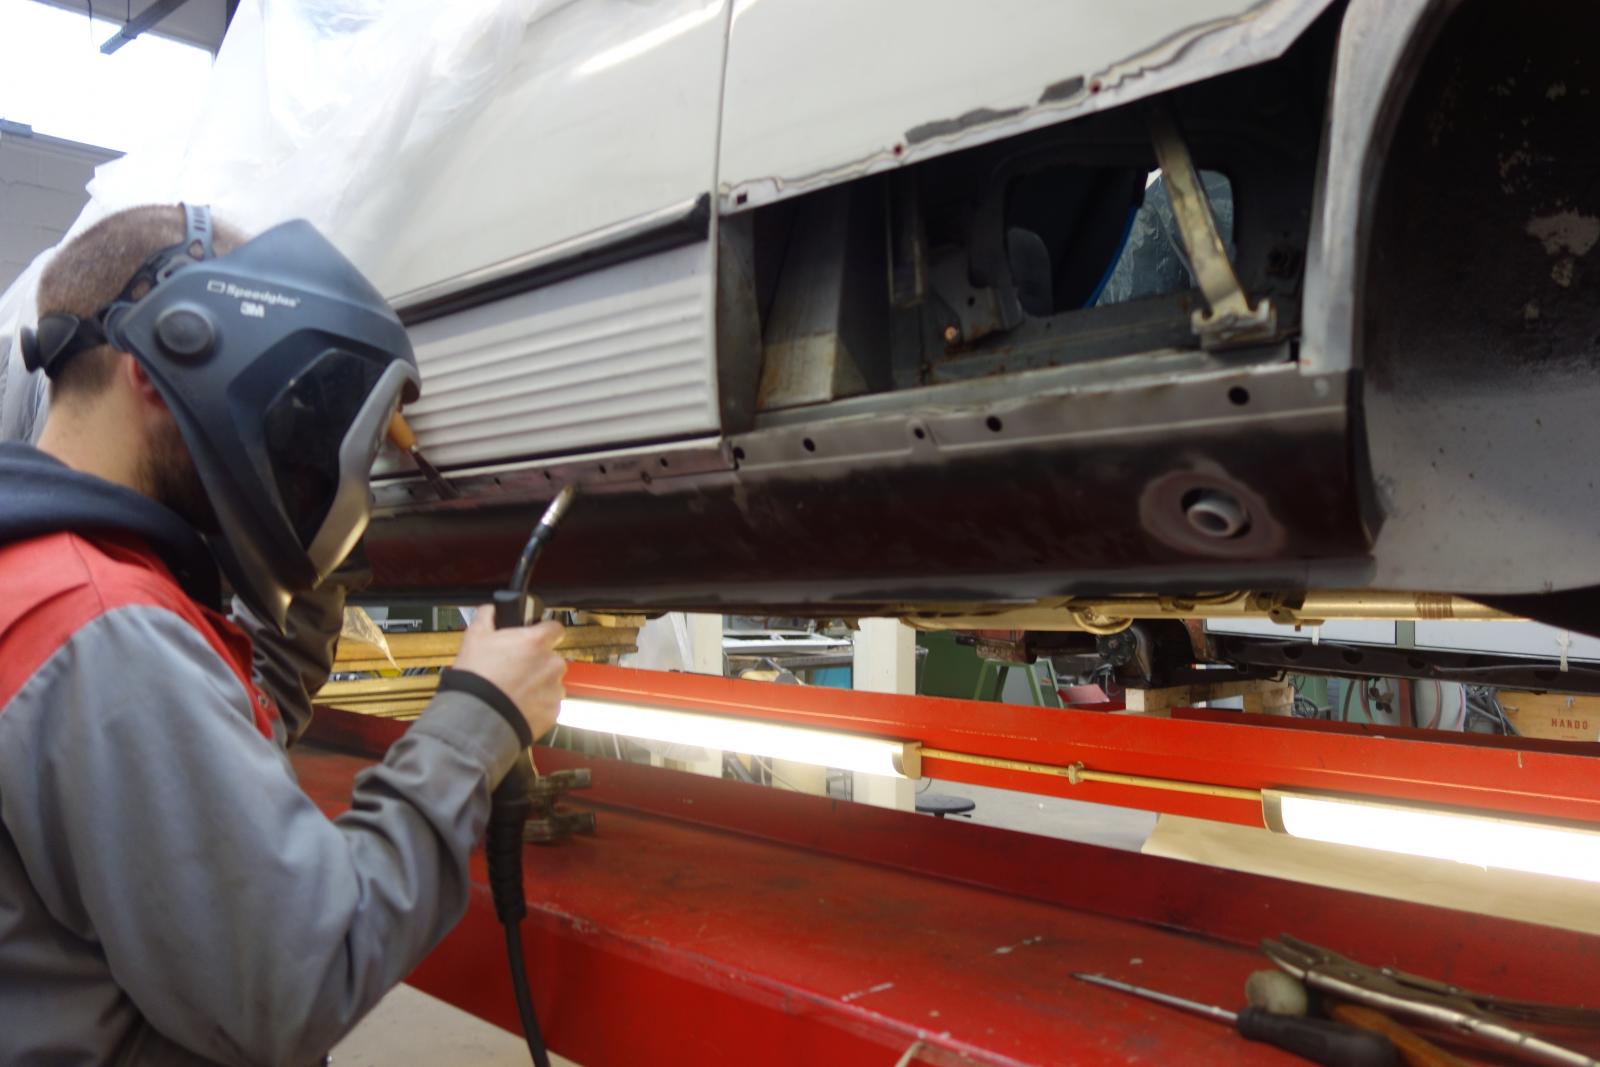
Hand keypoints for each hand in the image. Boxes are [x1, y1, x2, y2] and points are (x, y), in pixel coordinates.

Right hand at [453, 607, 565, 741]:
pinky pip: (548, 703)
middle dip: (536, 662)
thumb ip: (487, 616)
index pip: (555, 627)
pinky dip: (537, 704)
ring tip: (513, 690)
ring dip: (537, 684)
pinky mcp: (553, 712)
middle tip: (514, 669)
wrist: (478, 718)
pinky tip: (517, 704)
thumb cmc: (477, 678)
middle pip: (550, 657)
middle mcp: (551, 664)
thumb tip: (490, 610)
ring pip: (550, 681)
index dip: (544, 631)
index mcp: (536, 642)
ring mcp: (554, 689)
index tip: (535, 636)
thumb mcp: (474, 638)